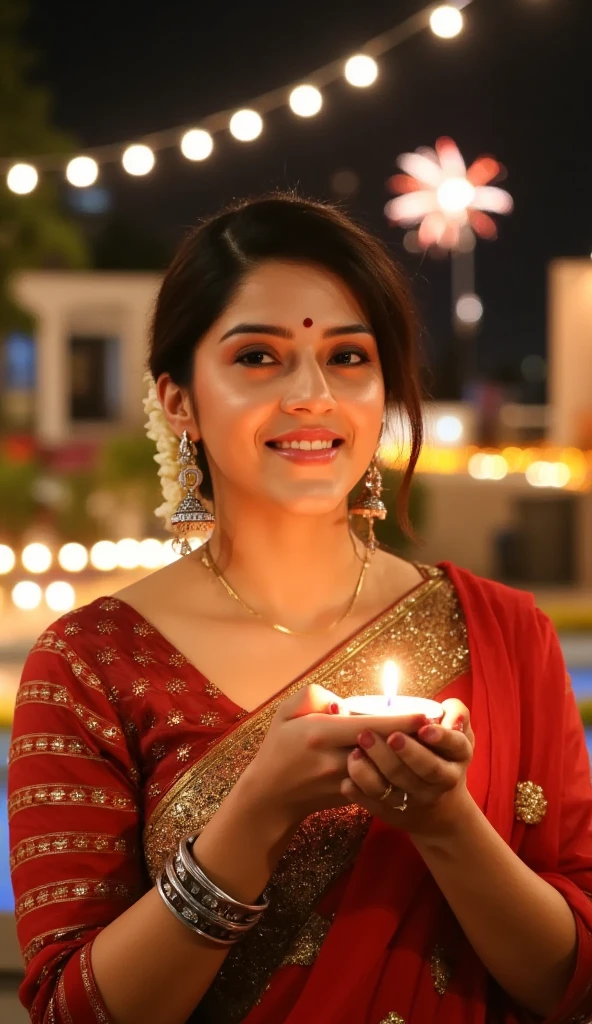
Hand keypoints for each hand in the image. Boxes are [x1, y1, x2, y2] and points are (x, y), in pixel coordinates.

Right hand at [242, 684, 425, 829]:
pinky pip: (379, 782)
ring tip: (430, 744)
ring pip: (386, 769)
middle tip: (439, 726)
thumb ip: (313, 697)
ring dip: (408, 758)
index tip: (425, 714)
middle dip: (412, 739)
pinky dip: (395, 771)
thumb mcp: (284, 713)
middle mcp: (335, 759)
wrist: (271, 796)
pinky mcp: (350, 797)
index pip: (369, 726)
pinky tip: (409, 760)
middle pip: (384, 749)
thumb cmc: (279, 747)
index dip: (400, 721)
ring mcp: (344, 781)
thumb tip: (343, 702)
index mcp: (321, 733)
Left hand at [342, 698, 474, 841]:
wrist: (440, 808)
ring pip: (395, 787)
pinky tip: (347, 776)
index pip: (454, 745)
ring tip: (354, 752)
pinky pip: (374, 804)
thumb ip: (456, 713)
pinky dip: (359, 791)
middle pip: (424, 768)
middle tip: (375, 733)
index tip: (423, 727)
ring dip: (371, 770)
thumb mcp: (458, 733)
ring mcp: (417, 800)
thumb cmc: (443, 756)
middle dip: (402, 751)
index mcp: (458, 756)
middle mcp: (441, 782)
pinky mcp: (395, 813)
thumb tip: (446, 713)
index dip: (440, 737)